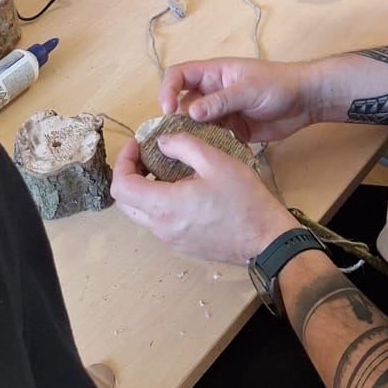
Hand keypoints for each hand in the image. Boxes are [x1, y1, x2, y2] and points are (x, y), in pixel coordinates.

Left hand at [111, 135, 293, 263]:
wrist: (266, 239)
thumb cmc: (244, 200)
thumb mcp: (215, 160)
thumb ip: (183, 145)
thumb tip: (161, 142)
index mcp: (165, 206)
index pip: (122, 187)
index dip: (123, 161)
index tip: (137, 145)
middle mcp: (162, 228)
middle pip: (125, 203)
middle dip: (129, 175)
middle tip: (145, 155)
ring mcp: (172, 240)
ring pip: (141, 214)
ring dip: (144, 189)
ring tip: (164, 168)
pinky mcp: (183, 245)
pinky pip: (159, 223)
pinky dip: (158, 203)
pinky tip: (181, 188)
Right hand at [159, 57, 318, 142]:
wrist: (305, 101)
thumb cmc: (278, 84)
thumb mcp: (248, 89)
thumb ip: (220, 101)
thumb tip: (190, 112)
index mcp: (213, 74)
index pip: (179, 75)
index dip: (167, 89)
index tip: (167, 109)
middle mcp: (213, 92)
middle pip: (183, 104)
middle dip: (177, 121)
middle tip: (177, 140)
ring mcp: (222, 112)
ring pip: (196, 125)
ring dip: (193, 137)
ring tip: (193, 152)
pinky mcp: (232, 130)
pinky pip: (213, 139)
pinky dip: (210, 148)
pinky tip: (212, 158)